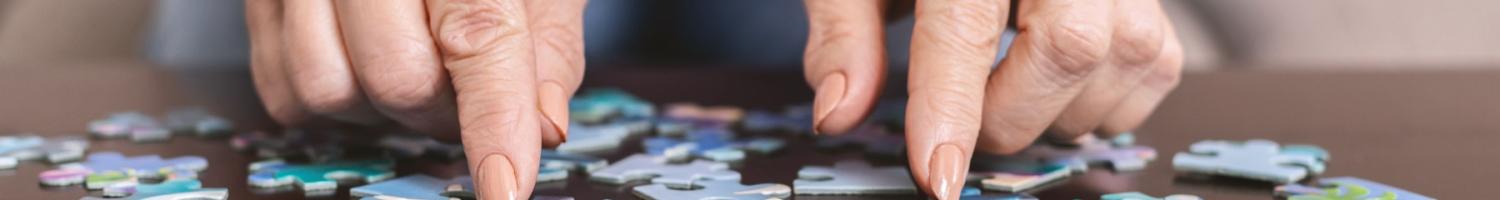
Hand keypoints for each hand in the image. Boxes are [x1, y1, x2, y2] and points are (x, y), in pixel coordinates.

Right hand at [245, 0, 585, 198]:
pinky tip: (364, 60)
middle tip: (466, 88)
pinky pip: (283, 89)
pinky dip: (333, 100)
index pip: (477, 40)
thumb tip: (545, 126)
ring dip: (383, 108)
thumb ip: (548, 42)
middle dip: (443, 111)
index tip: (504, 188)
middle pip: (398, 80)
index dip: (494, 124)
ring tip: (416, 64)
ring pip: (329, 91)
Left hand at [802, 0, 1183, 197]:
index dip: (950, 109)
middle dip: (1009, 117)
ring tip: (1007, 97)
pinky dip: (1107, 101)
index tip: (938, 176)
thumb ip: (843, 32)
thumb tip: (838, 112)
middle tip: (964, 128)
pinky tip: (1056, 91)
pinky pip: (1155, 62)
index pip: (967, 25)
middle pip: (1068, 46)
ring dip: (1060, 113)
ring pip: (1123, 56)